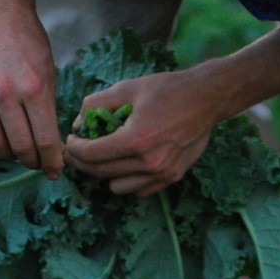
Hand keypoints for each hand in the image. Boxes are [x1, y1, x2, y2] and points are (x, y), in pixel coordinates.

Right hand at [0, 7, 63, 179]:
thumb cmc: (29, 43)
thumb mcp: (48, 73)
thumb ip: (47, 110)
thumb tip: (49, 147)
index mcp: (34, 88)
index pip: (45, 141)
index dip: (51, 163)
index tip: (54, 171)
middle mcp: (5, 93)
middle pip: (19, 148)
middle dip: (31, 161)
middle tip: (35, 162)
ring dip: (6, 154)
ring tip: (14, 148)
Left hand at [63, 67, 223, 196]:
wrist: (209, 97)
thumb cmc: (168, 89)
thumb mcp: (128, 88)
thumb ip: (96, 104)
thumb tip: (77, 124)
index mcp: (135, 139)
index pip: (90, 154)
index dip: (73, 149)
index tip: (70, 141)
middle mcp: (148, 162)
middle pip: (99, 172)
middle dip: (83, 161)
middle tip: (79, 149)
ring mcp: (161, 173)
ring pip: (116, 187)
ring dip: (106, 172)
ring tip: (108, 155)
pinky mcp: (172, 177)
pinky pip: (137, 190)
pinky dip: (128, 179)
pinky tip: (128, 162)